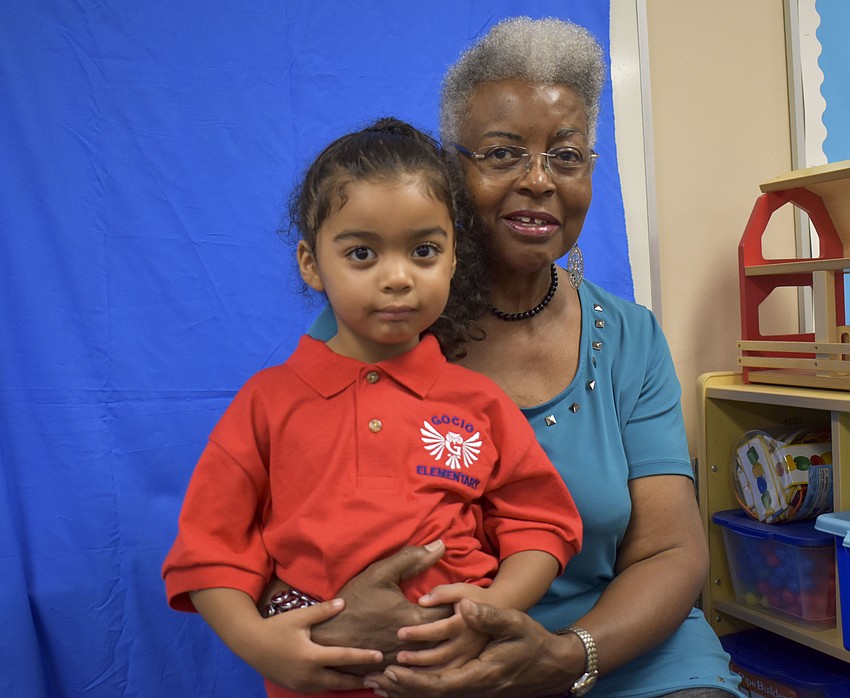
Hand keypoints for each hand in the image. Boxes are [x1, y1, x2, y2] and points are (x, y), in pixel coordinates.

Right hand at [191, 589, 381, 692]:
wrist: (250, 645)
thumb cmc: (276, 628)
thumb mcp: (300, 617)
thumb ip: (323, 611)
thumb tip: (344, 603)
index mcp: (311, 656)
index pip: (344, 657)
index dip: (363, 657)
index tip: (380, 656)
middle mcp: (308, 674)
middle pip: (341, 680)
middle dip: (360, 680)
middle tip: (379, 677)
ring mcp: (301, 684)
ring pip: (330, 687)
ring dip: (347, 684)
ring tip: (365, 681)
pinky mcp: (296, 687)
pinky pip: (319, 688)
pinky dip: (333, 685)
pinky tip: (342, 680)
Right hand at [310, 541, 453, 674]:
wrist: (324, 635)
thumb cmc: (353, 602)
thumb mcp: (380, 574)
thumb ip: (412, 559)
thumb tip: (441, 545)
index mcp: (414, 618)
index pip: (453, 612)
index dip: (461, 603)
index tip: (463, 596)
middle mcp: (414, 645)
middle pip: (450, 636)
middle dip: (458, 623)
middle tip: (463, 612)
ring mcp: (406, 661)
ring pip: (439, 656)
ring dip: (447, 643)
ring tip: (451, 630)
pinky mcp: (396, 671)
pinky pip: (422, 669)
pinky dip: (430, 660)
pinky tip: (431, 648)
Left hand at [363, 599, 581, 697]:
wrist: (551, 665)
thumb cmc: (532, 641)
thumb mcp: (514, 623)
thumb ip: (488, 615)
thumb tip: (463, 606)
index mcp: (480, 674)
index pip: (440, 683)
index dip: (414, 678)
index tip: (391, 667)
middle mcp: (473, 688)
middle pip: (430, 693)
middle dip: (400, 687)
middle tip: (372, 678)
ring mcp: (471, 691)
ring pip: (432, 696)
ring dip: (404, 691)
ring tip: (376, 683)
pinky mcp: (470, 688)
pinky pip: (438, 691)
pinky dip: (417, 690)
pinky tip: (399, 686)